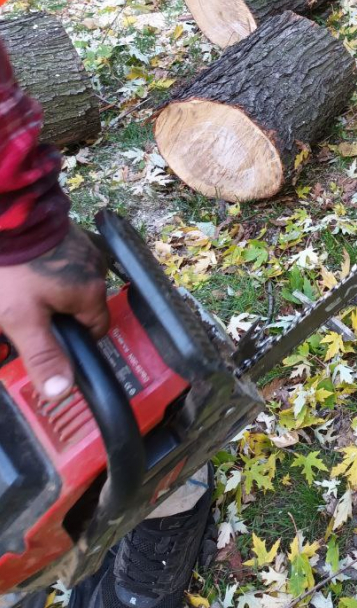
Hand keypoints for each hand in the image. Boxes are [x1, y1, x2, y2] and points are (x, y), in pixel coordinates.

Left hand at [0, 223, 108, 399]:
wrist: (5, 215)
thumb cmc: (15, 269)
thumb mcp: (22, 319)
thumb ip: (43, 355)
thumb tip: (63, 392)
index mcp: (92, 292)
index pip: (95, 330)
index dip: (71, 339)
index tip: (45, 338)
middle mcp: (96, 268)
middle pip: (81, 305)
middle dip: (55, 314)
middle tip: (23, 313)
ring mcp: (84, 247)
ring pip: (70, 282)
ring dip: (50, 290)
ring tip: (20, 288)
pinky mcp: (69, 232)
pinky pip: (62, 261)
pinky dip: (46, 268)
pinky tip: (24, 268)